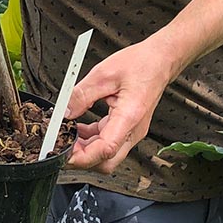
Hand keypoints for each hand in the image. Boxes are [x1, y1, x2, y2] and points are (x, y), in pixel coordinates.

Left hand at [65, 43, 170, 173]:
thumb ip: (81, 94)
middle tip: (63, 144)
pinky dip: (91, 141)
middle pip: (106, 161)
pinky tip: (79, 129)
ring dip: (85, 149)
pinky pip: (108, 143)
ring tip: (68, 134)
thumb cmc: (140, 64)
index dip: (82, 156)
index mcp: (129, 116)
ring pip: (106, 155)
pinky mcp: (128, 128)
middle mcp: (133, 130)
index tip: (64, 152)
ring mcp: (132, 132)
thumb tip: (64, 112)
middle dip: (81, 158)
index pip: (106, 150)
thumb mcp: (104, 74)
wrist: (160, 61)